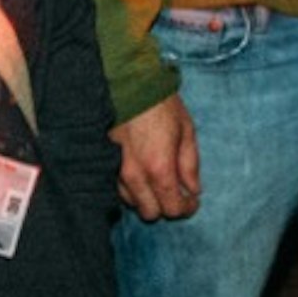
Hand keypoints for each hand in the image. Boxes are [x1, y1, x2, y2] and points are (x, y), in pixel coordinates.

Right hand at [116, 93, 201, 221]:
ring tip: (158, 180)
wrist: (128, 83)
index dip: (186, 208)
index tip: (192, 201)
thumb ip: (190, 165)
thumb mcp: (186, 131)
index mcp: (159, 167)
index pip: (172, 208)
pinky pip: (118, 189)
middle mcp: (134, 175)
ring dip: (147, 198)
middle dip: (166, 207)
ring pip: (132, 203)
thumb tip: (193, 190)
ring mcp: (115, 171)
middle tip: (177, 192)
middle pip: (150, 213)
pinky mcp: (104, 164)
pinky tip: (142, 174)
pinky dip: (132, 188)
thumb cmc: (161, 105)